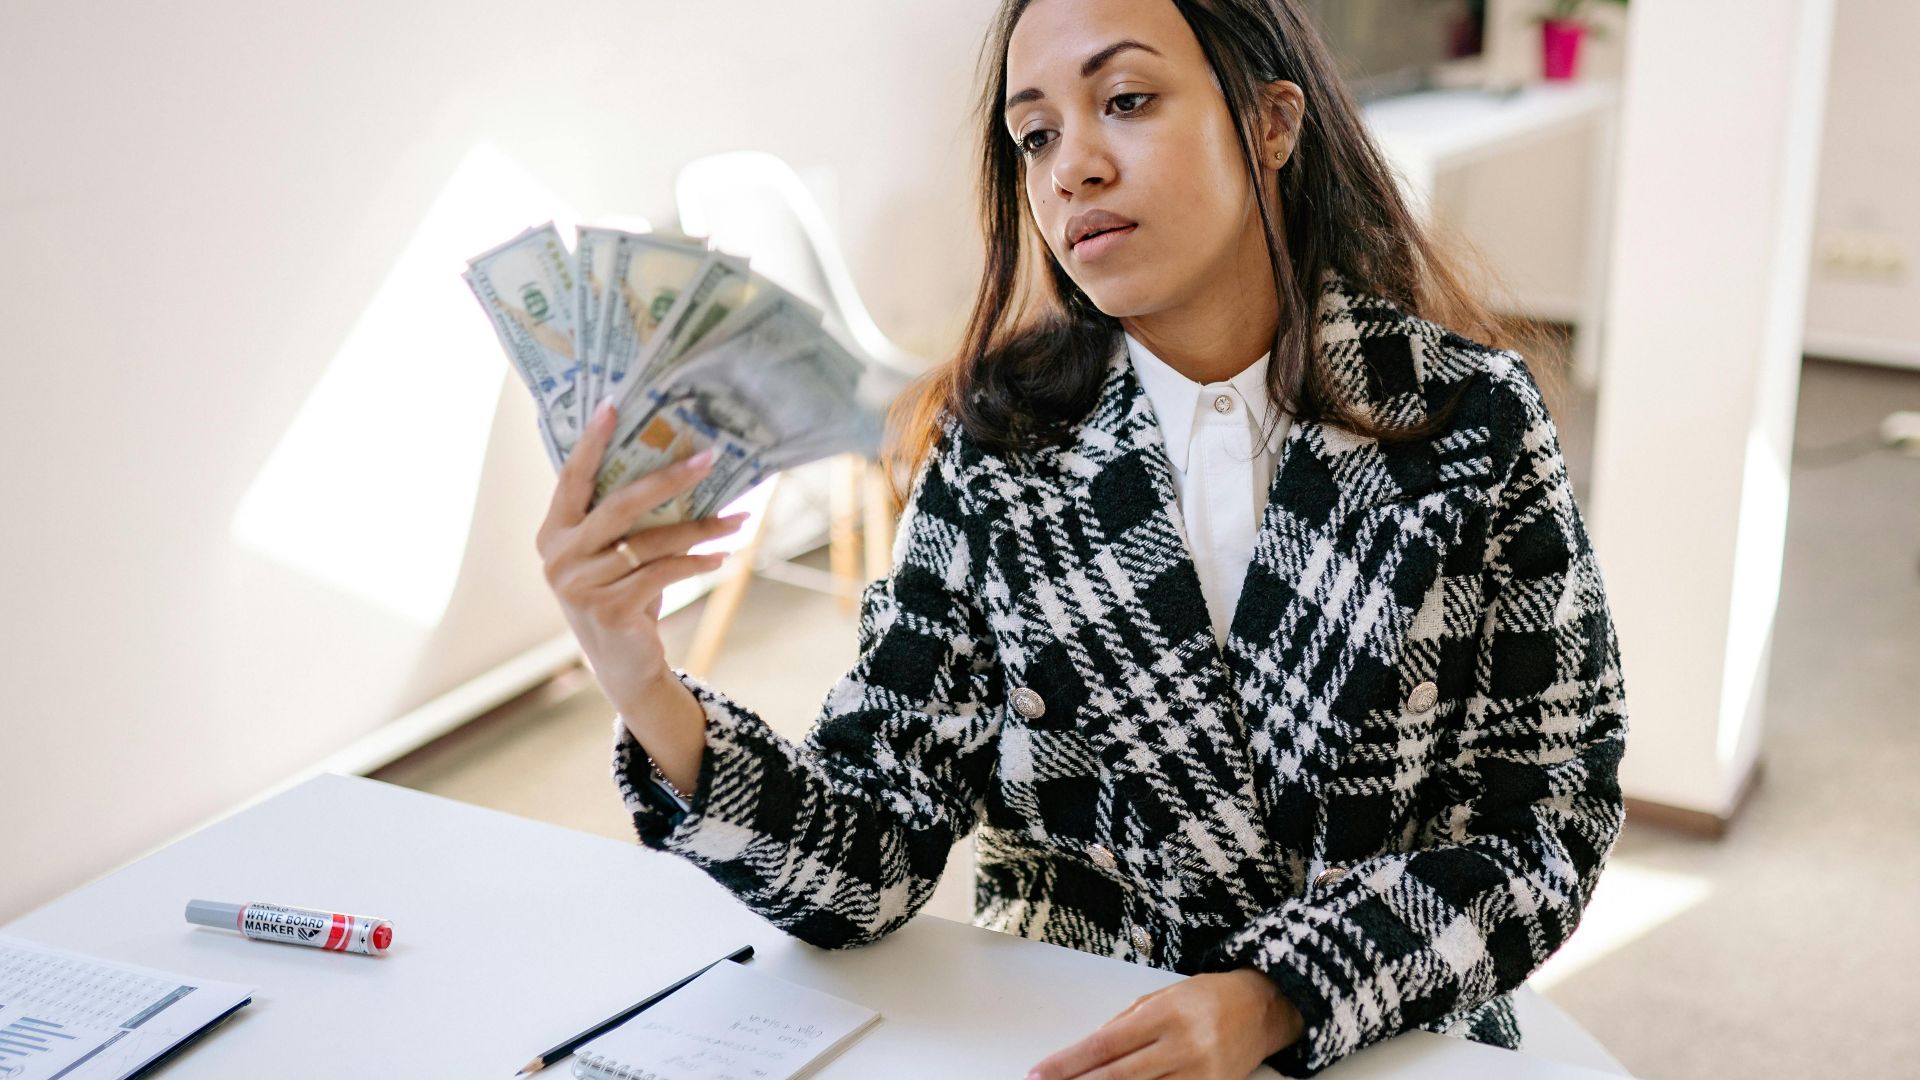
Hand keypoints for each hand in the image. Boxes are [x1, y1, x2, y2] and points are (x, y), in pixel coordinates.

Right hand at [535, 397, 748, 716]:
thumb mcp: (613, 554)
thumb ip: (625, 520)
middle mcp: (558, 555)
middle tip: (709, 459)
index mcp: (553, 531)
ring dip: (700, 528)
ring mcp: (578, 584)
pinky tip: (720, 557)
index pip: (572, 476)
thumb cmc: (622, 594)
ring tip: (737, 518)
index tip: (614, 402)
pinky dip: (695, 562)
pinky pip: (661, 573)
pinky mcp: (607, 608)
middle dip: (668, 478)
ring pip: (650, 541)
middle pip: (619, 503)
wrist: (620, 663)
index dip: (591, 439)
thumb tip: (680, 464)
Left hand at [1024, 968, 1303, 1079]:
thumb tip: (1085, 1054)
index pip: (1104, 1044)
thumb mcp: (1160, 996)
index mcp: (1163, 1013)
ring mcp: (1200, 1073)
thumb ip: (1124, 1024)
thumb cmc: (1205, 997)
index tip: (1039, 1074)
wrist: (1262, 1008)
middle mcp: (1182, 1045)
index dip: (1067, 1063)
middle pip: (1118, 1076)